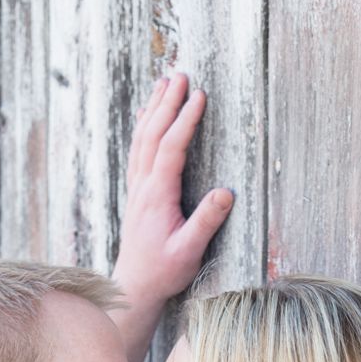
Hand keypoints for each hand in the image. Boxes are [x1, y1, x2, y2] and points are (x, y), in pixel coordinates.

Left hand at [113, 72, 234, 307]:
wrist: (134, 286)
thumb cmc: (164, 272)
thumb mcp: (189, 252)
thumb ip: (206, 222)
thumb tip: (226, 192)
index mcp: (157, 196)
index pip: (172, 148)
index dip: (185, 120)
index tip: (199, 95)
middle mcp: (143, 187)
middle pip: (153, 134)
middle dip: (168, 102)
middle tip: (181, 75)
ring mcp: (137, 188)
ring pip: (142, 138)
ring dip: (154, 108)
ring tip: (165, 82)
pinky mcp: (136, 193)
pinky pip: (137, 150)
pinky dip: (143, 126)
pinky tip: (146, 114)